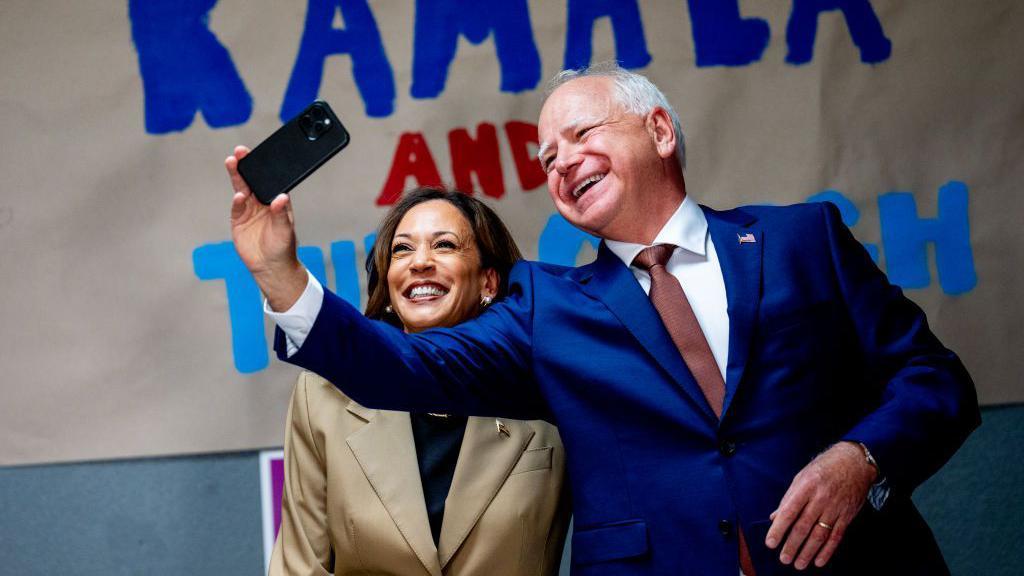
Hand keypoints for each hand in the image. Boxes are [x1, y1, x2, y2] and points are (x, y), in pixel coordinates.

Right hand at [227, 146, 306, 310]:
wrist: (271, 267)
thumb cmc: (283, 247)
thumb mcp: (286, 230)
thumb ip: (281, 214)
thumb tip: (281, 198)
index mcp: (275, 199)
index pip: (268, 179)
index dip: (262, 167)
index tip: (257, 155)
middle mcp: (261, 202)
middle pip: (251, 180)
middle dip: (245, 166)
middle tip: (239, 152)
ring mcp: (248, 210)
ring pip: (241, 189)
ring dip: (236, 176)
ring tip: (232, 162)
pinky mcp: (238, 221)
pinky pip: (236, 208)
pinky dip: (237, 201)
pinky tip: (239, 195)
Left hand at [765, 441, 876, 569]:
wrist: (854, 462)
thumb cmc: (824, 468)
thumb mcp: (802, 477)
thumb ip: (788, 498)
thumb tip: (774, 517)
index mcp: (805, 487)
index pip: (789, 512)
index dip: (778, 529)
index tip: (770, 543)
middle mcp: (820, 498)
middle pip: (803, 527)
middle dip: (792, 545)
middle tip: (783, 559)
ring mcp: (835, 508)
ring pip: (819, 535)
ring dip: (808, 552)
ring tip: (798, 564)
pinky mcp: (847, 515)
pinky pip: (836, 536)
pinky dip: (827, 551)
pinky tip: (819, 561)